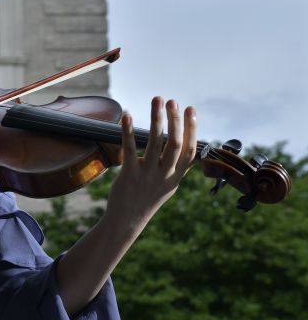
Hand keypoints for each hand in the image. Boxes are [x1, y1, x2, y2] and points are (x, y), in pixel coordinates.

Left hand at [106, 97, 196, 227]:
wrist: (127, 220)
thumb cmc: (147, 198)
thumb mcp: (169, 185)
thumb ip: (178, 168)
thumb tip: (191, 151)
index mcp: (176, 176)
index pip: (190, 150)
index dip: (192, 129)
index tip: (191, 109)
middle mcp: (165, 175)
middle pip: (175, 144)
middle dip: (175, 120)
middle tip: (173, 101)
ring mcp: (147, 175)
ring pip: (155, 143)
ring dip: (157, 119)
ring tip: (157, 99)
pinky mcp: (129, 175)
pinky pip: (129, 149)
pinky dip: (128, 131)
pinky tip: (127, 115)